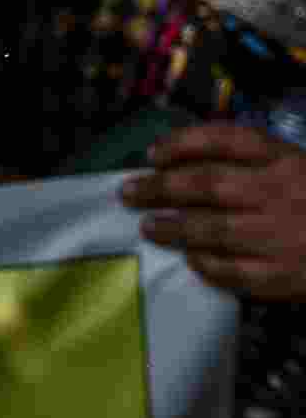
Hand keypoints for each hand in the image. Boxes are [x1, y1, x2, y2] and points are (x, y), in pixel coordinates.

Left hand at [121, 123, 305, 301]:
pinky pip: (235, 272)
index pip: (228, 140)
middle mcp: (283, 193)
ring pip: (212, 230)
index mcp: (291, 161)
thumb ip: (259, 163)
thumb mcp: (302, 169)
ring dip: (173, 228)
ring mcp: (285, 237)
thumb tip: (188, 164)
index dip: (183, 143)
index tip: (152, 154)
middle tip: (128, 192)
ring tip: (149, 227)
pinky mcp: (289, 278)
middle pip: (207, 184)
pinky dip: (208, 265)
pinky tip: (192, 260)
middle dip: (160, 188)